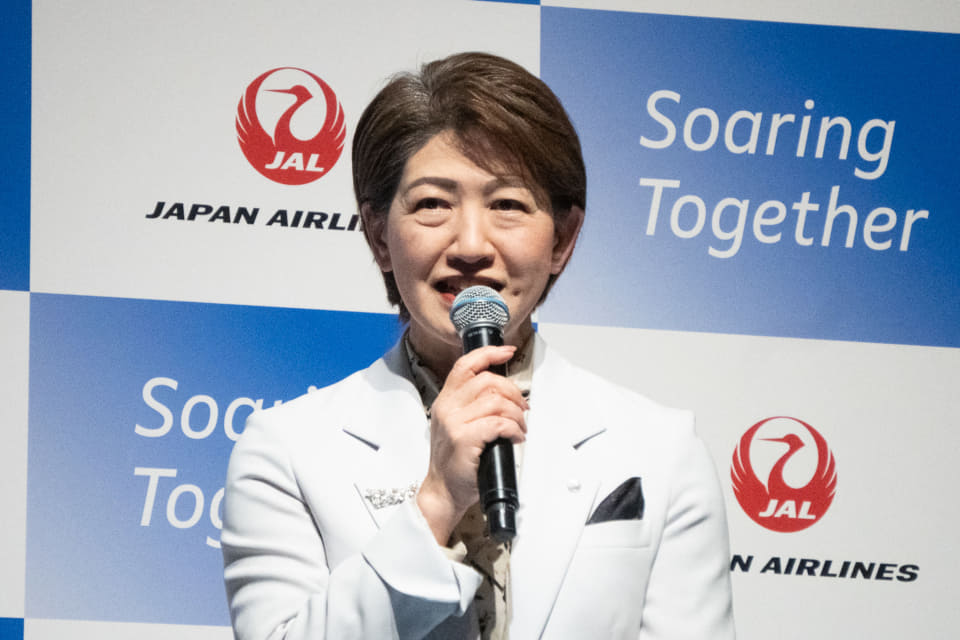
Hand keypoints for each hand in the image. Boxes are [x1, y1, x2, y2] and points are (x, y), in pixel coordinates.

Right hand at [416, 345, 527, 544]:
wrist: (443, 491)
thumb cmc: (454, 462)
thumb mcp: (455, 426)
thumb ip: (470, 406)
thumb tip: (502, 393)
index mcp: (445, 401)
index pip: (465, 365)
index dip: (489, 353)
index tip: (507, 351)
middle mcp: (447, 408)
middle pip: (487, 381)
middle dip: (513, 392)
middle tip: (522, 407)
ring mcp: (454, 423)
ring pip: (496, 401)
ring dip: (516, 414)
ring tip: (520, 427)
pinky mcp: (464, 439)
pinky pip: (498, 423)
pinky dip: (514, 428)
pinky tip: (515, 437)